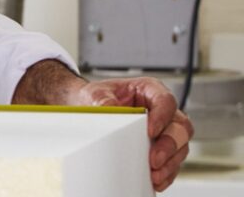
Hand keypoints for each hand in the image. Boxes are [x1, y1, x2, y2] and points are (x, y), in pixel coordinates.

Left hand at [68, 77, 193, 191]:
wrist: (89, 107)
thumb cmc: (98, 97)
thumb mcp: (95, 92)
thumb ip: (102, 98)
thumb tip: (109, 107)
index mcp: (150, 90)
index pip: (166, 101)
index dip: (162, 116)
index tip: (150, 131)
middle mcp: (162, 110)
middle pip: (180, 127)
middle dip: (169, 145)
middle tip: (154, 159)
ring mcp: (164, 129)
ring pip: (181, 146)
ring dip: (170, 162)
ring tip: (155, 174)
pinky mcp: (161, 147)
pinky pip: (172, 161)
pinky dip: (167, 172)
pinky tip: (157, 179)